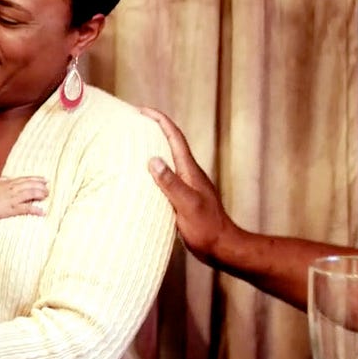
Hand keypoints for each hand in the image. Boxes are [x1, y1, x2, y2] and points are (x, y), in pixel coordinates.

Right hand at [0, 176, 47, 218]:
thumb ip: (4, 179)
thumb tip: (8, 178)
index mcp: (11, 183)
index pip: (27, 179)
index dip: (37, 179)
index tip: (45, 180)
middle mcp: (14, 189)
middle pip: (31, 185)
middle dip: (41, 186)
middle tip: (48, 189)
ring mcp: (15, 198)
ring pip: (31, 193)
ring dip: (40, 194)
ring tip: (46, 196)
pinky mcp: (14, 208)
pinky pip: (27, 208)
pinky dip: (36, 210)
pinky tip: (42, 211)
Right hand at [140, 106, 235, 263]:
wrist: (223, 248)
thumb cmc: (207, 229)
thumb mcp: (187, 205)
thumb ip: (171, 183)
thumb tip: (152, 159)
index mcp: (190, 171)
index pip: (174, 137)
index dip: (159, 120)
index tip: (142, 110)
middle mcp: (189, 173)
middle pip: (171, 143)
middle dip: (154, 129)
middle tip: (134, 122)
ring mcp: (188, 185)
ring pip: (169, 159)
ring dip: (154, 148)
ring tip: (135, 145)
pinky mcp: (185, 197)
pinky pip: (167, 175)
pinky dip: (155, 169)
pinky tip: (145, 178)